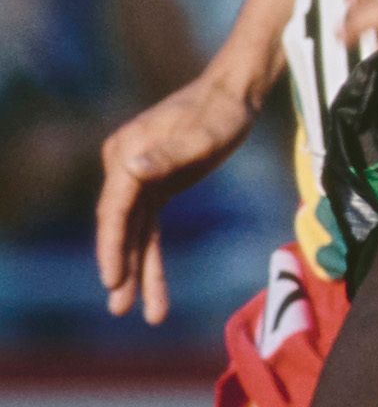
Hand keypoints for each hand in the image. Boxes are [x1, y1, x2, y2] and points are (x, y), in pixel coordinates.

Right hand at [99, 75, 255, 321]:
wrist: (235, 93)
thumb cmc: (220, 112)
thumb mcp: (201, 134)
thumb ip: (168, 154)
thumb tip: (132, 168)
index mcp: (125, 154)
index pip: (114, 209)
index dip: (112, 246)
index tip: (112, 278)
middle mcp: (124, 167)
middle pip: (120, 226)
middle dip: (122, 268)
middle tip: (120, 308)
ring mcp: (138, 178)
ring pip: (135, 233)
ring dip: (137, 271)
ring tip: (140, 313)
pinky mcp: (157, 187)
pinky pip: (149, 229)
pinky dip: (151, 257)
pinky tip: (154, 288)